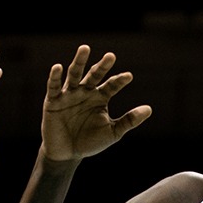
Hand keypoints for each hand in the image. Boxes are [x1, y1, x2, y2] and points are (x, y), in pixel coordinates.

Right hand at [41, 45, 151, 162]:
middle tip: (111, 56)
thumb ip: (129, 121)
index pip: (112, 85)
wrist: (67, 154)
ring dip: (79, 62)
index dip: (119, 81)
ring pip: (74, 74)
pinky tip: (58, 67)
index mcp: (100, 97)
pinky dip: (54, 77)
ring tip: (85, 48)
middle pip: (94, 74)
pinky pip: (53, 86)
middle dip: (102, 66)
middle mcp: (85, 92)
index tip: (128, 76)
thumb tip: (149, 109)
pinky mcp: (53, 100)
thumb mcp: (112, 133)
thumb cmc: (90, 142)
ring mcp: (69, 94)